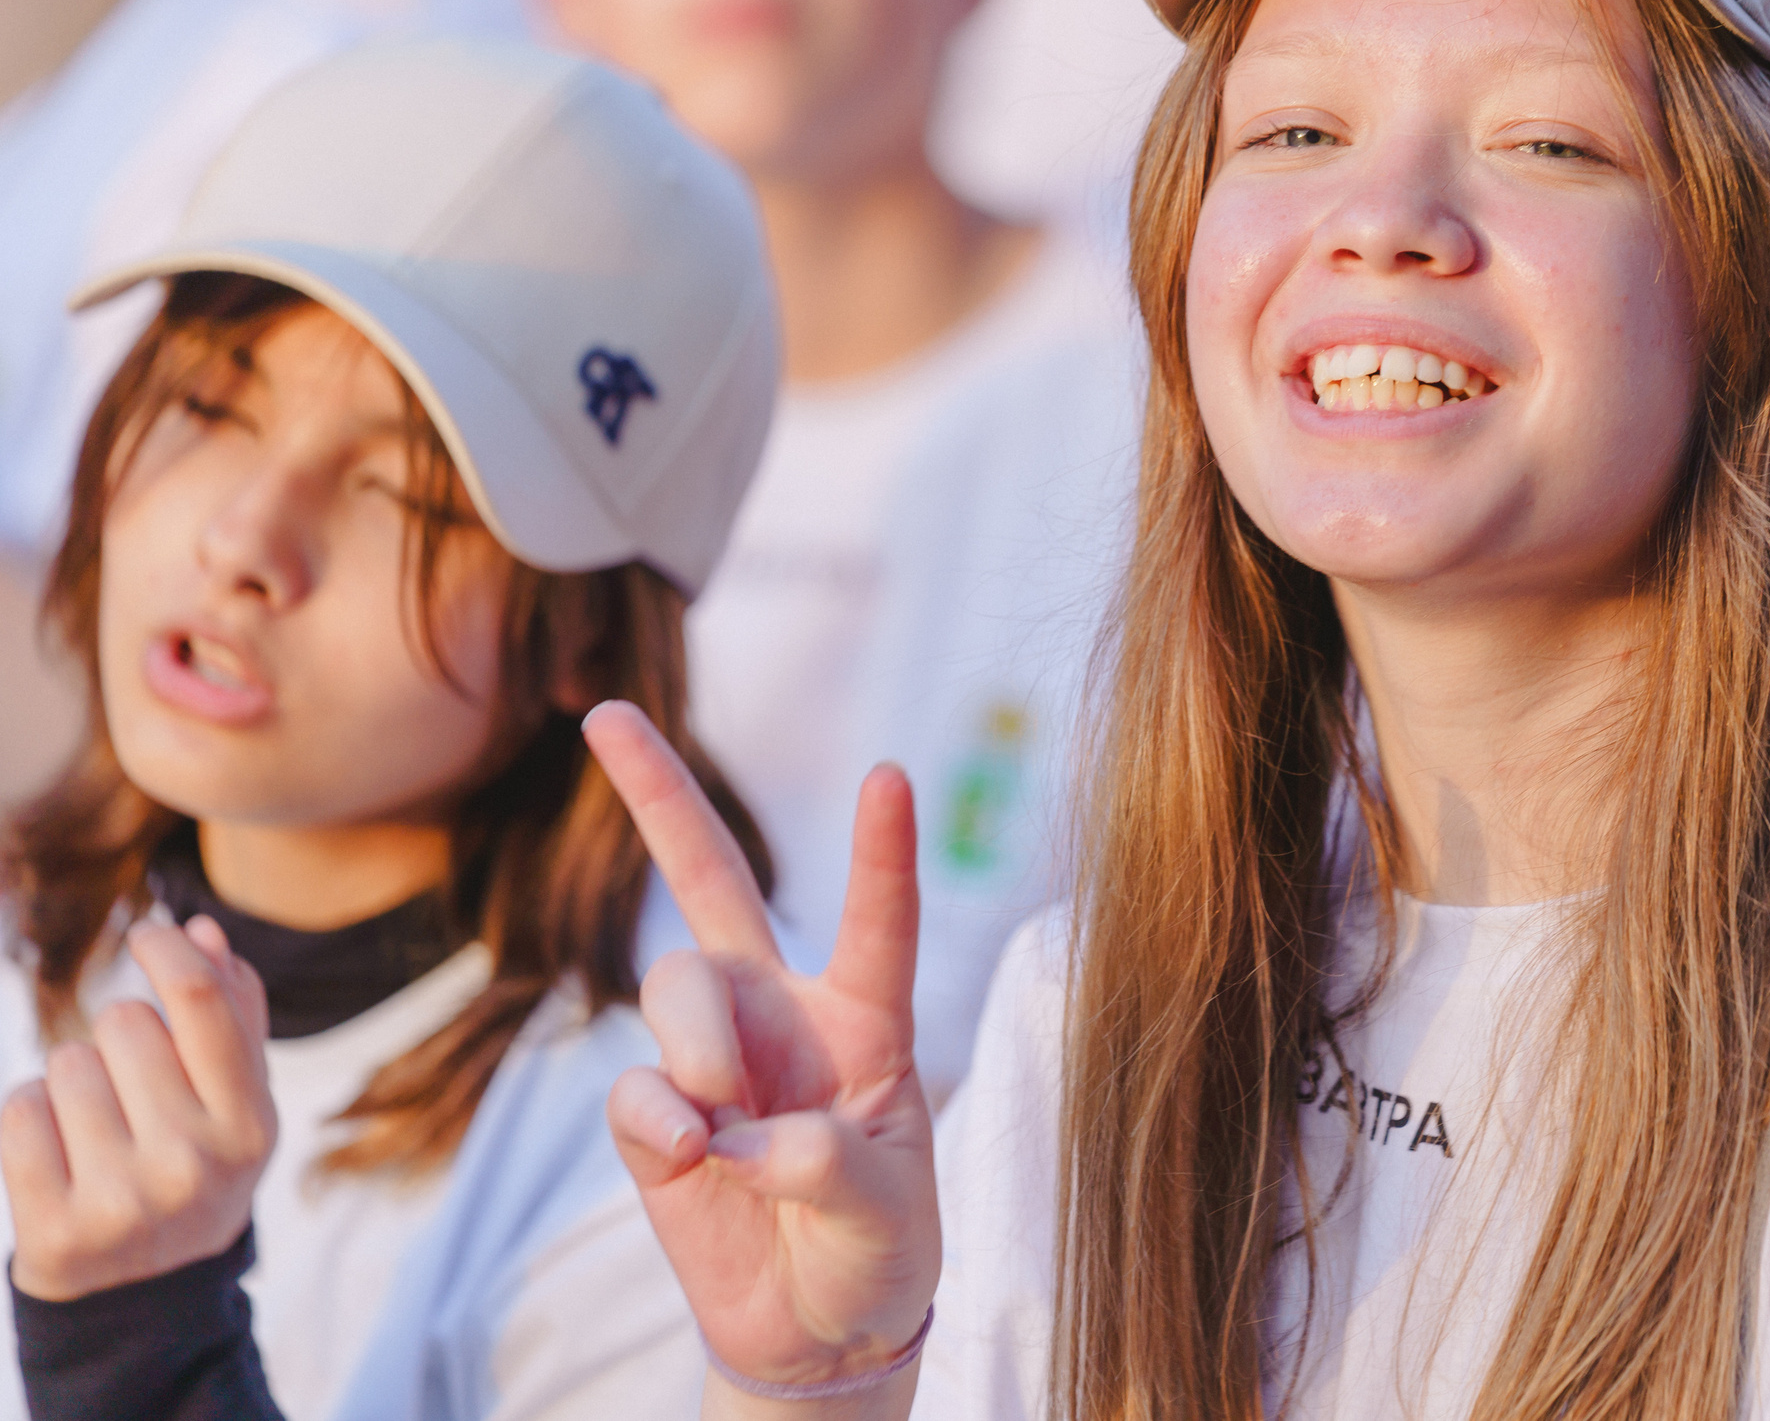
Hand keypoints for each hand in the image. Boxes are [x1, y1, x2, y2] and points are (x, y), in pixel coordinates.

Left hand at [1, 916, 276, 1300]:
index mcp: (250, 1126)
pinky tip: (58, 1148)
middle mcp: (191, 1163)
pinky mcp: (54, 1229)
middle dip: (120, 1035)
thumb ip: (233, 1016)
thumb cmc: (196, 1165)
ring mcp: (121, 1200)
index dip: (167, 950)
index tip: (149, 934)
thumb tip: (202, 931)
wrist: (147, 1292)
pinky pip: (19, 1111)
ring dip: (73, 1078)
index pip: (200, 1002)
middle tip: (134, 1085)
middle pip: (125, 1024)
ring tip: (97, 1124)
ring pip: (65, 1064)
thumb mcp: (239, 1102)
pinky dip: (31, 1115)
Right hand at [584, 702, 938, 1401]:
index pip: (879, 920)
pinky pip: (633, 1085)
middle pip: (712, 879)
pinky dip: (661, 1124)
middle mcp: (781, 1012)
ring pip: (672, 985)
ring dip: (700, 1048)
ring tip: (728, 1126)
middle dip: (657, 793)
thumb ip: (826, 1161)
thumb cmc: (875, 1250)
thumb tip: (739, 1133)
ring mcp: (709, 1056)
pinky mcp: (652, 1117)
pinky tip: (693, 1163)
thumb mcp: (887, 1211)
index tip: (891, 773)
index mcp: (867, 1017)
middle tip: (603, 712)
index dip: (883, 849)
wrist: (815, 1331)